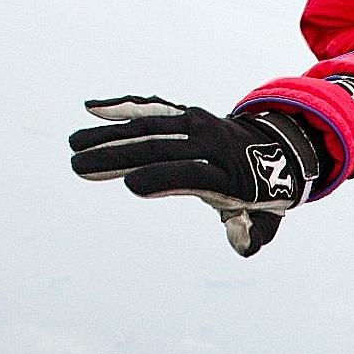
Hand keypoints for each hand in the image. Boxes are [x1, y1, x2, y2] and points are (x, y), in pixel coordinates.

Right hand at [69, 96, 330, 255]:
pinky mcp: (185, 114)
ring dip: (110, 134)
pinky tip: (92, 108)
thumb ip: (253, 234)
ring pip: (150, 126)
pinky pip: (153, 108)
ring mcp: (198, 124)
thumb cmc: (265, 193)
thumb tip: (243, 246)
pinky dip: (125, 106)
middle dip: (118, 156)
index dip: (164, 178)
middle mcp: (211, 143)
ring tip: (75, 144)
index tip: (131, 185)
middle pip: (161, 148)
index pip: (192, 174)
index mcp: (229, 174)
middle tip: (79, 166)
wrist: (278, 150)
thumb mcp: (267, 219)